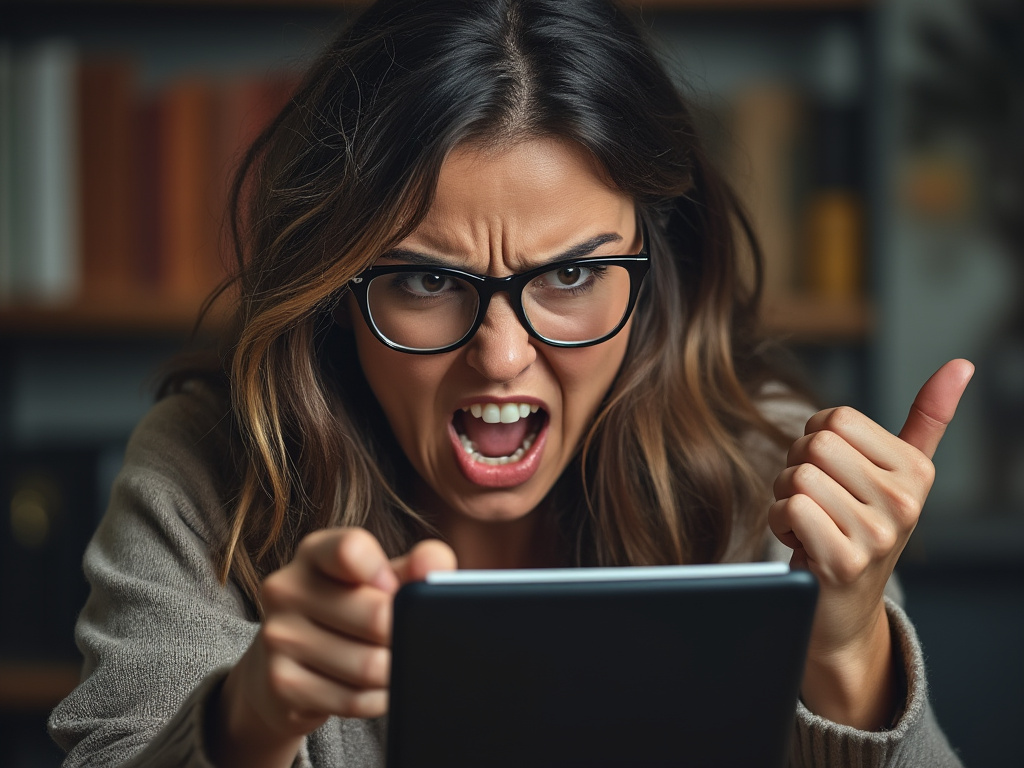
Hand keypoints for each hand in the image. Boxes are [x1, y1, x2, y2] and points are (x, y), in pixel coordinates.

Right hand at [211, 528, 455, 767]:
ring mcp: (278, 636)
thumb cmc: (346, 613)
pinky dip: (377, 700)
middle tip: (405, 638)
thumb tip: (435, 563)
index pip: (352, 549)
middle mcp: (287, 588)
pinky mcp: (280, 682)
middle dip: (403, 635)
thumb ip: (413, 567)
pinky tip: (375, 690)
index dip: (386, 574)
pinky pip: (353, 700)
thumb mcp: (378, 582)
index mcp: (315, 552)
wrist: (282, 671)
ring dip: (394, 673)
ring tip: (392, 665)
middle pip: (377, 617)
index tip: (395, 589)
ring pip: (369, 666)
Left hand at [768, 359, 972, 727]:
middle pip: (813, 444)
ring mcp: (877, 534)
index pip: (835, 418)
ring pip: (798, 475)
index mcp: (915, 471)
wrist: (843, 608)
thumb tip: (960, 365)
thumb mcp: (901, 475)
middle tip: (816, 503)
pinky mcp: (844, 562)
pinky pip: (792, 508)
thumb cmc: (863, 529)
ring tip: (810, 524)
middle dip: (797, 469)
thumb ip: (928, 420)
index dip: (815, 441)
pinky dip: (781, 521)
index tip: (832, 475)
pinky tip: (801, 542)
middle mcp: (904, 501)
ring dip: (786, 498)